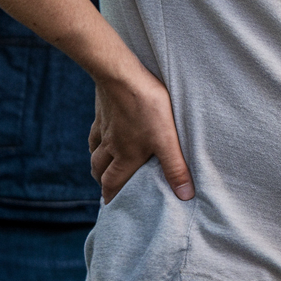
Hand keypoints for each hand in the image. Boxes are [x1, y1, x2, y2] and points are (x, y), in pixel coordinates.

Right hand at [88, 64, 193, 204]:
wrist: (122, 75)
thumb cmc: (147, 107)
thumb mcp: (167, 139)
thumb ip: (175, 168)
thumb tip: (185, 196)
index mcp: (125, 156)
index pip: (112, 183)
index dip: (110, 197)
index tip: (110, 206)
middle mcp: (111, 145)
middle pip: (99, 170)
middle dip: (103, 183)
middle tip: (108, 189)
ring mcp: (104, 127)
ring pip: (94, 152)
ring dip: (98, 163)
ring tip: (103, 168)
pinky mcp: (103, 111)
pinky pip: (95, 131)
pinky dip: (96, 140)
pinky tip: (103, 135)